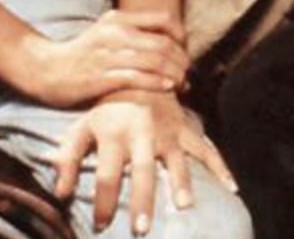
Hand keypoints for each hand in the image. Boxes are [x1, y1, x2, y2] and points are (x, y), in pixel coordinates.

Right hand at [19, 10, 188, 107]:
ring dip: (174, 73)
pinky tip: (167, 87)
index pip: (163, 19)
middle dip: (181, 60)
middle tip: (187, 72)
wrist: (45, 69)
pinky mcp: (100, 78)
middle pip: (163, 43)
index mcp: (117, 19)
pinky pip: (137, 78)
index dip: (180, 35)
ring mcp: (107, 55)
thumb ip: (132, 31)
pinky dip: (157, 82)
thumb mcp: (105, 31)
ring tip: (181, 83)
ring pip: (154, 61)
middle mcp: (114, 34)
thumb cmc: (81, 53)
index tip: (184, 49)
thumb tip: (165, 39)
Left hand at [52, 90, 236, 234]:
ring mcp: (169, 132)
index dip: (103, 202)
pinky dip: (221, 168)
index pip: (107, 174)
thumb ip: (67, 159)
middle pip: (142, 172)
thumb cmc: (106, 109)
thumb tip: (61, 193)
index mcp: (115, 135)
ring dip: (181, 183)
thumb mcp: (81, 129)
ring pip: (177, 160)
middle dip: (142, 200)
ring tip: (184, 206)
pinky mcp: (186, 129)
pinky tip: (232, 188)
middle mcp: (143, 134)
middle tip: (141, 228)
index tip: (100, 227)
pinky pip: (206, 149)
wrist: (139, 72)